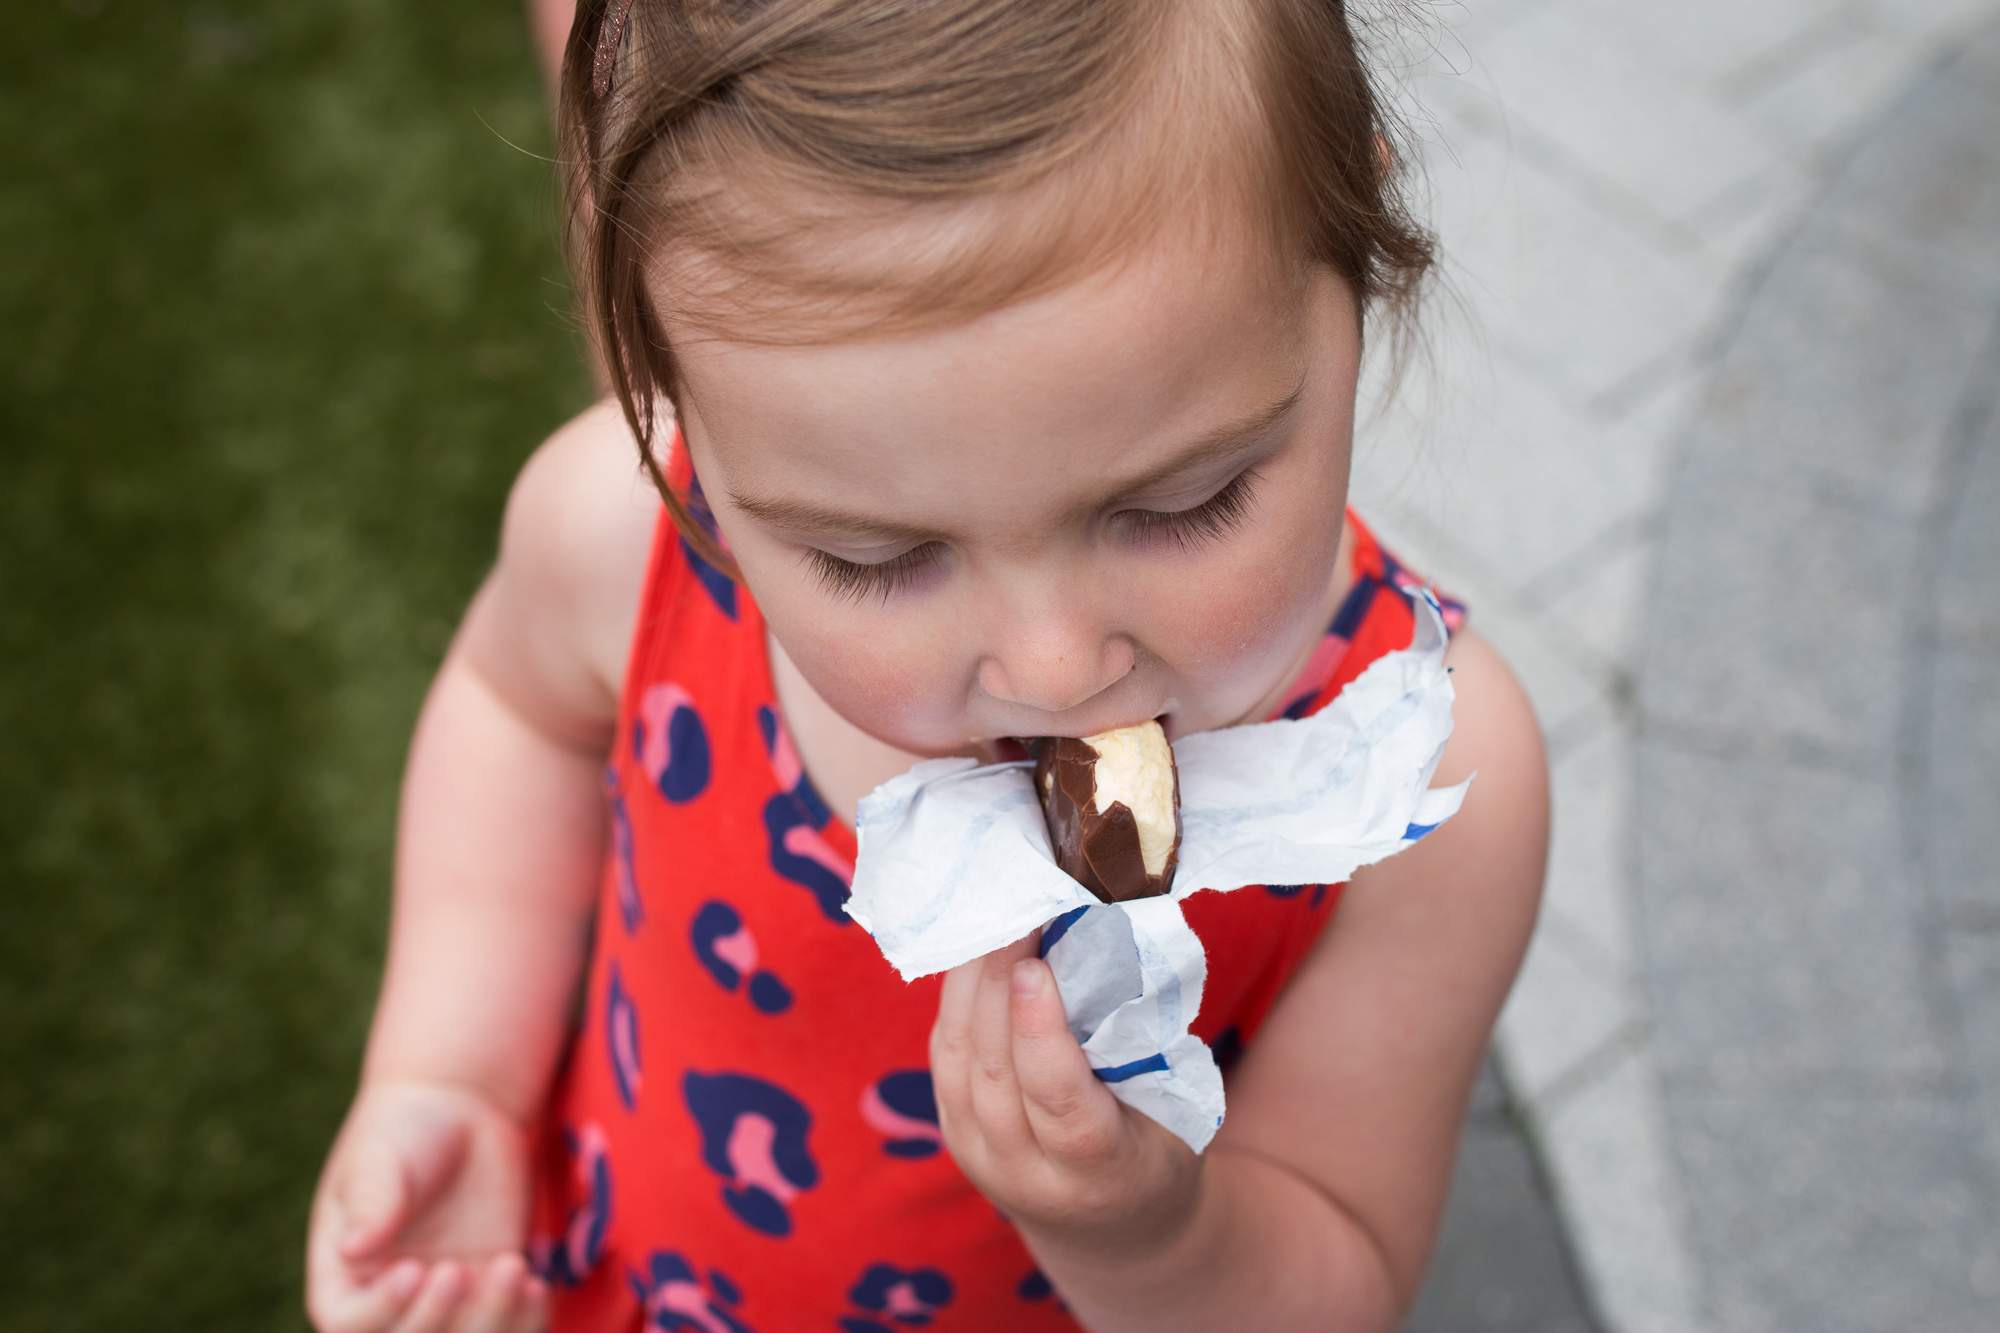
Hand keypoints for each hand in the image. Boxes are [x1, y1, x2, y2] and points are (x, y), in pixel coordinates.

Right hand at [306, 1079, 547, 1332]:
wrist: (462, 1114)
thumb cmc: (404, 1132)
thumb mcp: (378, 1159)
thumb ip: (370, 1204)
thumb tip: (352, 1249)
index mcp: (345, 1280)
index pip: (350, 1325)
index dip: (383, 1310)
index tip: (414, 1269)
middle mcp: (395, 1304)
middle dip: (437, 1320)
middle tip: (458, 1269)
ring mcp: (449, 1303)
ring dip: (492, 1322)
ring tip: (511, 1269)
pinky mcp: (494, 1292)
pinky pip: (513, 1329)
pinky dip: (527, 1321)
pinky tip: (536, 1283)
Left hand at [928, 935, 1202, 1261]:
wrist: (1111, 1225)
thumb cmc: (1158, 1145)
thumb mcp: (1175, 1108)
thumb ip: (1142, 1041)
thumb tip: (1111, 937)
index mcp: (1099, 1170)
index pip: (1058, 1101)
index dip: (1039, 1032)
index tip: (1036, 966)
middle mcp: (1025, 1173)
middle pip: (994, 1070)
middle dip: (996, 981)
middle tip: (1016, 907)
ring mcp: (978, 1155)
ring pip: (958, 1057)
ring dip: (971, 979)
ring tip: (997, 915)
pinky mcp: (951, 1130)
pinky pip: (946, 1052)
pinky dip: (957, 996)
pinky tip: (978, 950)